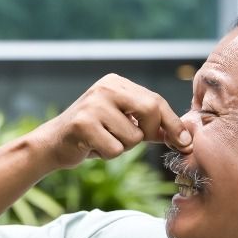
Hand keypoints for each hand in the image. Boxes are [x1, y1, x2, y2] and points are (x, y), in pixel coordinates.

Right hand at [30, 74, 192, 169]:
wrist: (52, 144)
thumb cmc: (93, 135)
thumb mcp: (123, 123)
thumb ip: (149, 125)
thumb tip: (184, 138)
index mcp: (117, 82)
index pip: (156, 100)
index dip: (173, 123)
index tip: (185, 142)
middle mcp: (106, 87)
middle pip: (151, 111)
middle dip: (149, 133)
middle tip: (134, 140)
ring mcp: (93, 104)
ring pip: (133, 137)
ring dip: (122, 148)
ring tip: (104, 141)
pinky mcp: (82, 124)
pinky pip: (115, 149)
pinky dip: (107, 155)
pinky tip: (92, 147)